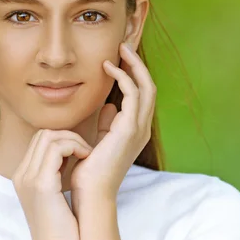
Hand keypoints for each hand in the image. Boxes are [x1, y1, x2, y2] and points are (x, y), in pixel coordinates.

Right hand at [12, 129, 92, 239]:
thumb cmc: (63, 226)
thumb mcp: (55, 193)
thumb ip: (56, 171)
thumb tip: (70, 151)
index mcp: (23, 175)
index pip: (40, 139)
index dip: (63, 138)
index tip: (81, 151)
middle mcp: (22, 174)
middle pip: (43, 134)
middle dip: (68, 135)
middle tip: (85, 151)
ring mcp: (29, 178)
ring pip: (49, 137)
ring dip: (73, 140)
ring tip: (87, 155)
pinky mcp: (41, 184)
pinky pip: (56, 149)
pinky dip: (75, 147)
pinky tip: (86, 158)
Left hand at [70, 42, 156, 198]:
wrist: (91, 193)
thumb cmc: (90, 171)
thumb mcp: (100, 141)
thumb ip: (107, 124)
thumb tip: (109, 107)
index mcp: (136, 130)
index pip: (142, 95)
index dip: (135, 74)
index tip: (119, 58)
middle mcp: (142, 128)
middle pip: (149, 86)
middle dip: (138, 64)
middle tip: (123, 46)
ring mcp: (139, 128)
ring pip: (146, 86)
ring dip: (133, 65)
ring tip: (120, 49)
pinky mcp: (129, 129)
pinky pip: (132, 93)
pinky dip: (122, 76)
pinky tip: (107, 68)